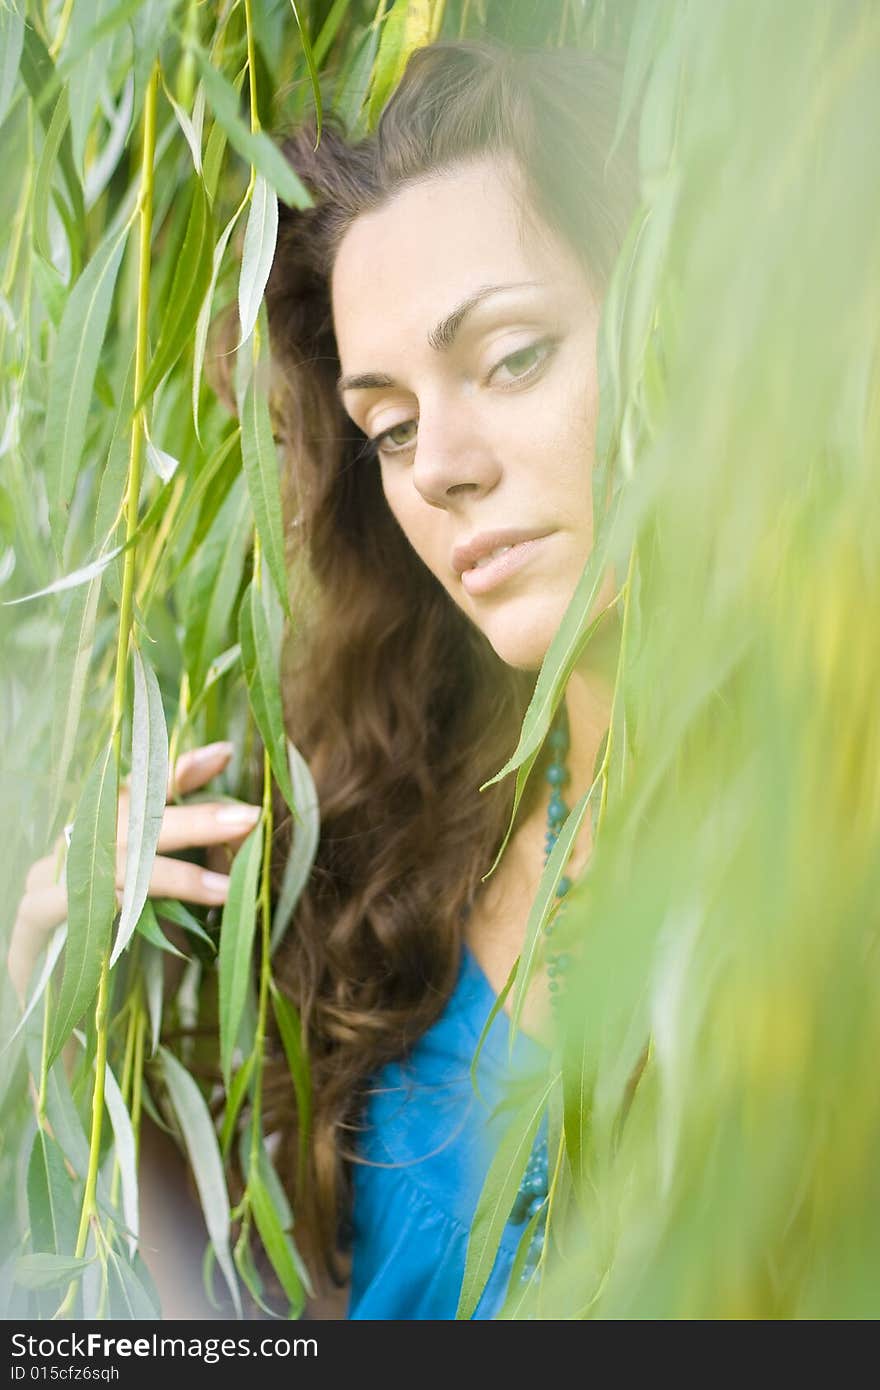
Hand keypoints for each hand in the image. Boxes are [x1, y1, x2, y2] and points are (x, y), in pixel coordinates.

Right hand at [7, 741, 259, 1006]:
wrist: (64, 1038)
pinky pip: (79, 896)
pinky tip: (159, 907)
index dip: (178, 772)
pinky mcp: (30, 920)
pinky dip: (128, 898)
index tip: (224, 753)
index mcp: (101, 841)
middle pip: (131, 818)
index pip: (139, 793)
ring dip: (175, 867)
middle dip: (195, 815)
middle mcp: (71, 851)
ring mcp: (45, 881)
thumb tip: (245, 843)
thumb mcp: (174, 917)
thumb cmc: (124, 973)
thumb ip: (199, 877)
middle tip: (250, 815)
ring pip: (112, 856)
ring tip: (229, 884)